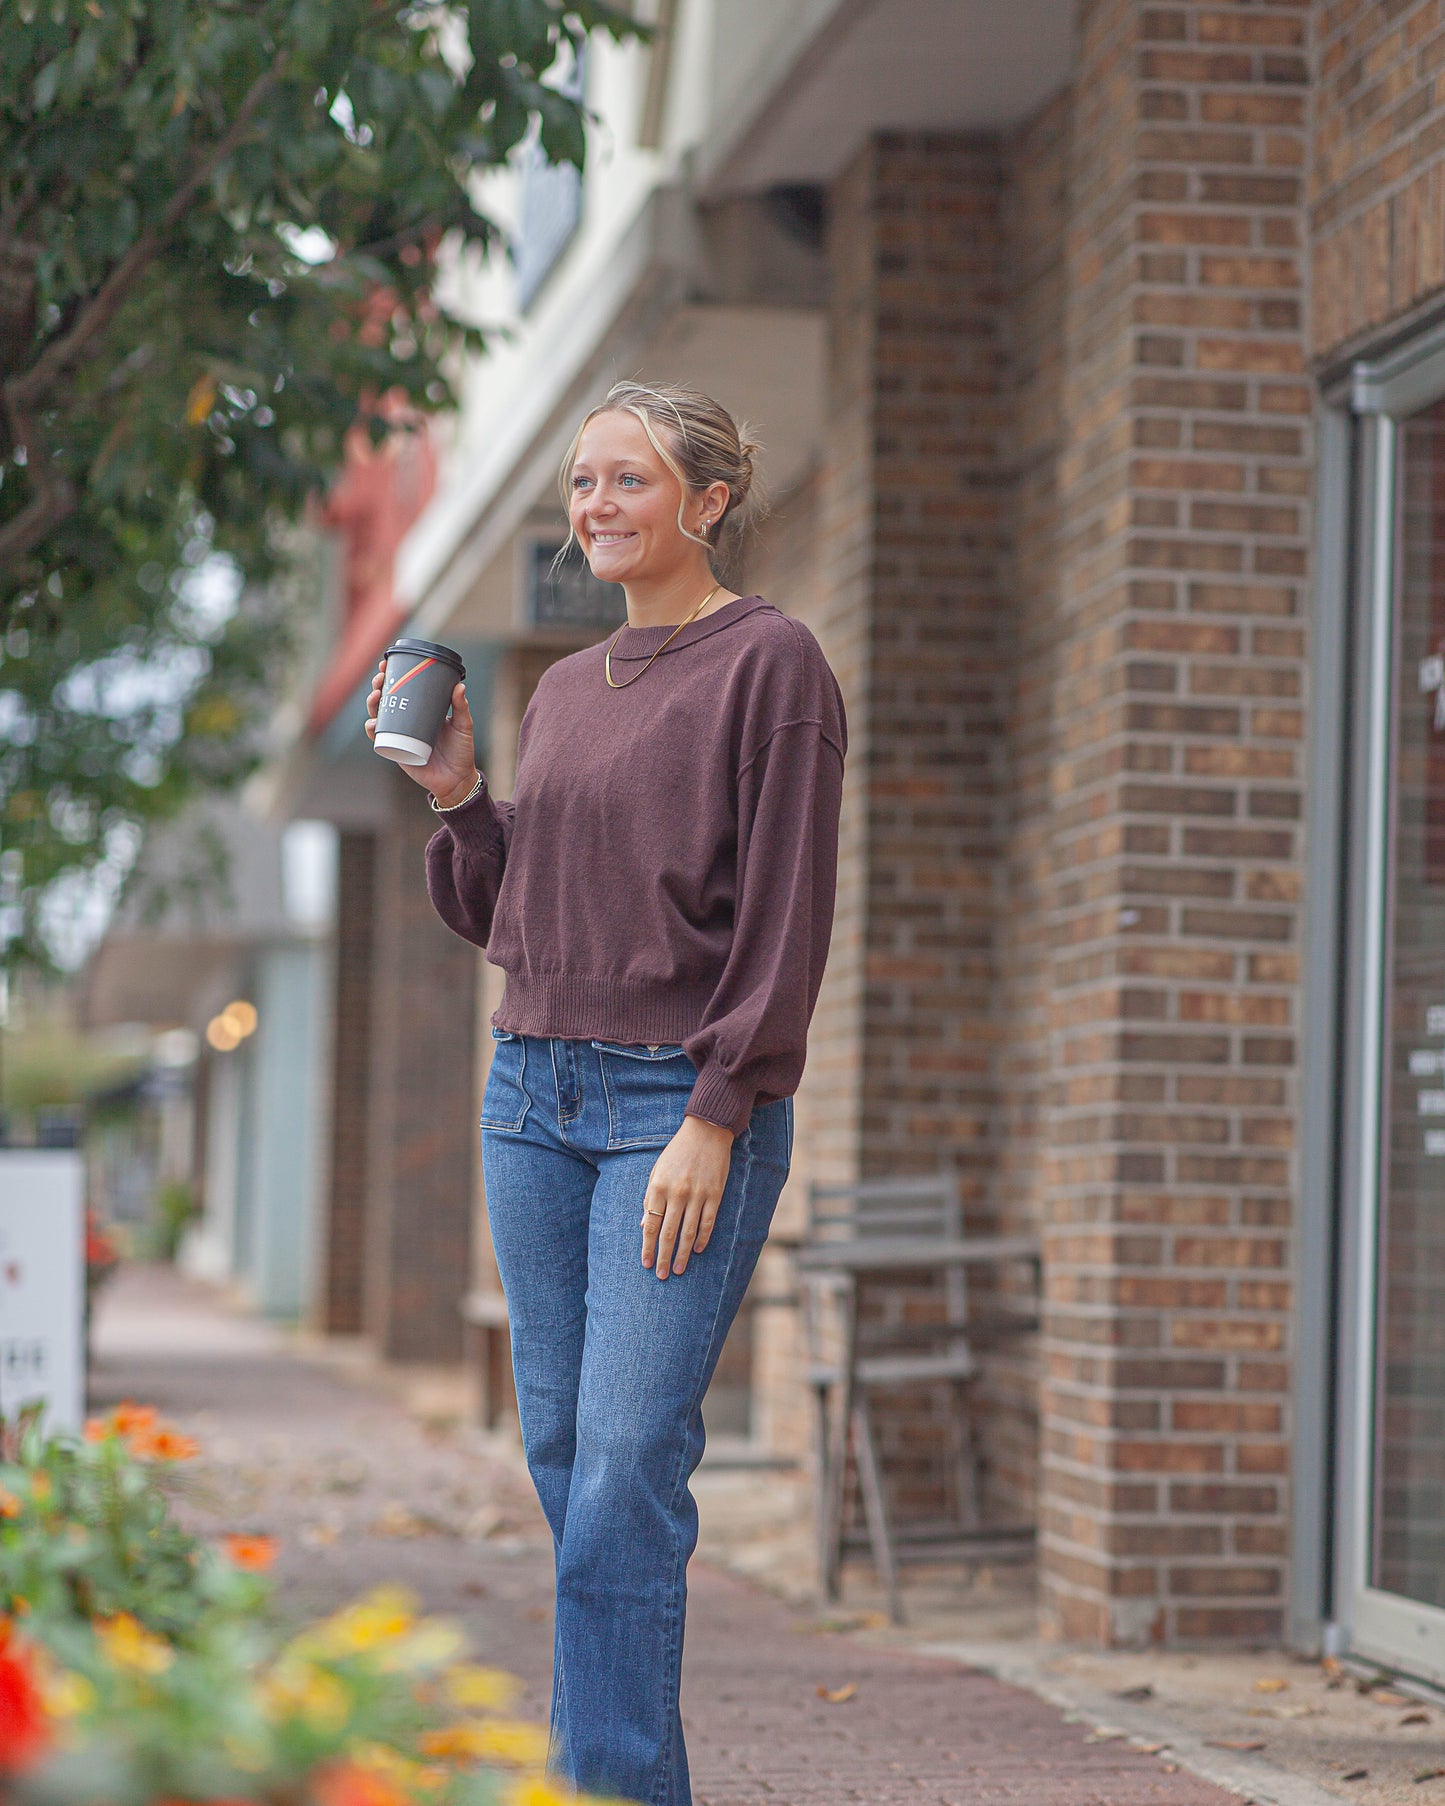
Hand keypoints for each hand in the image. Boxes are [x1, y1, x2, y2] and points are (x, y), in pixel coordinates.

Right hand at [365, 660, 478, 805]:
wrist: (458, 779)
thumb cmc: (461, 751)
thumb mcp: (463, 726)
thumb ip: (460, 707)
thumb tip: (459, 686)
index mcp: (421, 711)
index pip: (403, 690)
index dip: (391, 676)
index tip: (386, 663)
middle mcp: (407, 722)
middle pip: (386, 700)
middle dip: (378, 687)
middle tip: (380, 678)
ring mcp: (400, 736)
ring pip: (378, 717)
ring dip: (372, 705)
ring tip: (376, 696)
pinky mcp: (397, 751)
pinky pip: (379, 740)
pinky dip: (373, 730)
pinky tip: (373, 724)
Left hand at [641, 1115, 735, 1279]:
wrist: (706, 1131)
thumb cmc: (677, 1153)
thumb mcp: (657, 1171)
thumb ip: (650, 1199)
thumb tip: (645, 1226)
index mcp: (659, 1187)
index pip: (652, 1225)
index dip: (648, 1246)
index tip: (646, 1263)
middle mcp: (677, 1193)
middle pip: (669, 1233)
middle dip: (664, 1257)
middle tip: (661, 1275)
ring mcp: (697, 1195)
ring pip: (688, 1232)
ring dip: (683, 1254)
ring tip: (679, 1270)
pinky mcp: (715, 1194)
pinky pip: (707, 1222)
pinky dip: (702, 1238)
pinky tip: (697, 1250)